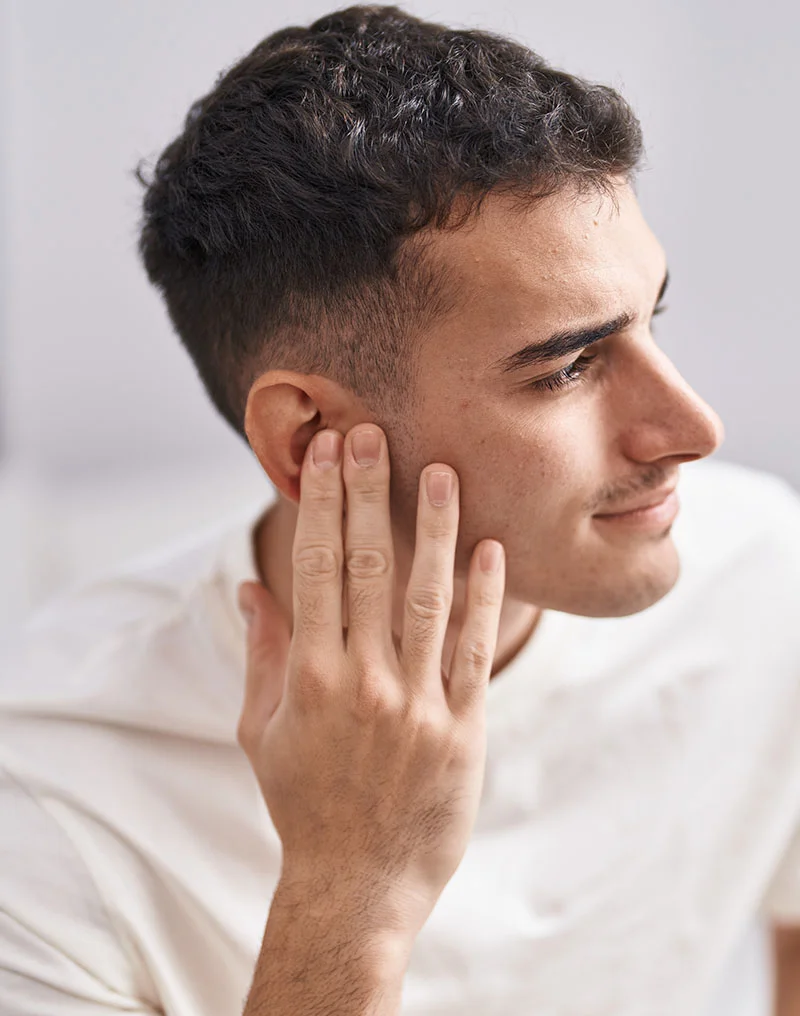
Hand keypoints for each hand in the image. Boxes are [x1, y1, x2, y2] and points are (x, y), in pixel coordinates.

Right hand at [236, 424, 504, 941]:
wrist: (357, 886)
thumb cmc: (303, 804)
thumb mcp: (261, 732)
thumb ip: (262, 654)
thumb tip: (251, 586)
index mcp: (308, 677)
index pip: (313, 569)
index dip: (318, 504)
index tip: (324, 454)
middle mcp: (362, 682)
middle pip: (366, 567)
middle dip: (367, 494)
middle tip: (372, 433)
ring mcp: (417, 705)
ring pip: (428, 598)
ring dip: (435, 530)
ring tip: (443, 471)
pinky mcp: (463, 729)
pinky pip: (477, 651)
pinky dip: (485, 598)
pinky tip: (492, 550)